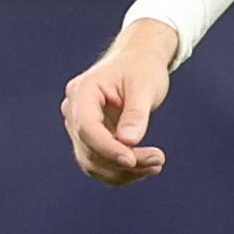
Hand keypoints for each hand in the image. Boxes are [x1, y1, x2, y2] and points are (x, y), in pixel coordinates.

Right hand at [61, 19, 176, 185]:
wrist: (139, 61)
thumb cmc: (142, 68)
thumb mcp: (144, 86)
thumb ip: (136, 114)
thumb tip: (128, 142)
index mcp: (83, 91)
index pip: (87, 128)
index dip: (107, 148)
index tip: (132, 161)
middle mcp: (74, 110)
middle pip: (89, 150)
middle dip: (123, 162)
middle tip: (159, 160)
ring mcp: (80, 126)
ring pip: (93, 163)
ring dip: (124, 172)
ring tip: (157, 163)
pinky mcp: (91, 138)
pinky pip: (101, 163)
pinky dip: (122, 171)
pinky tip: (147, 166)